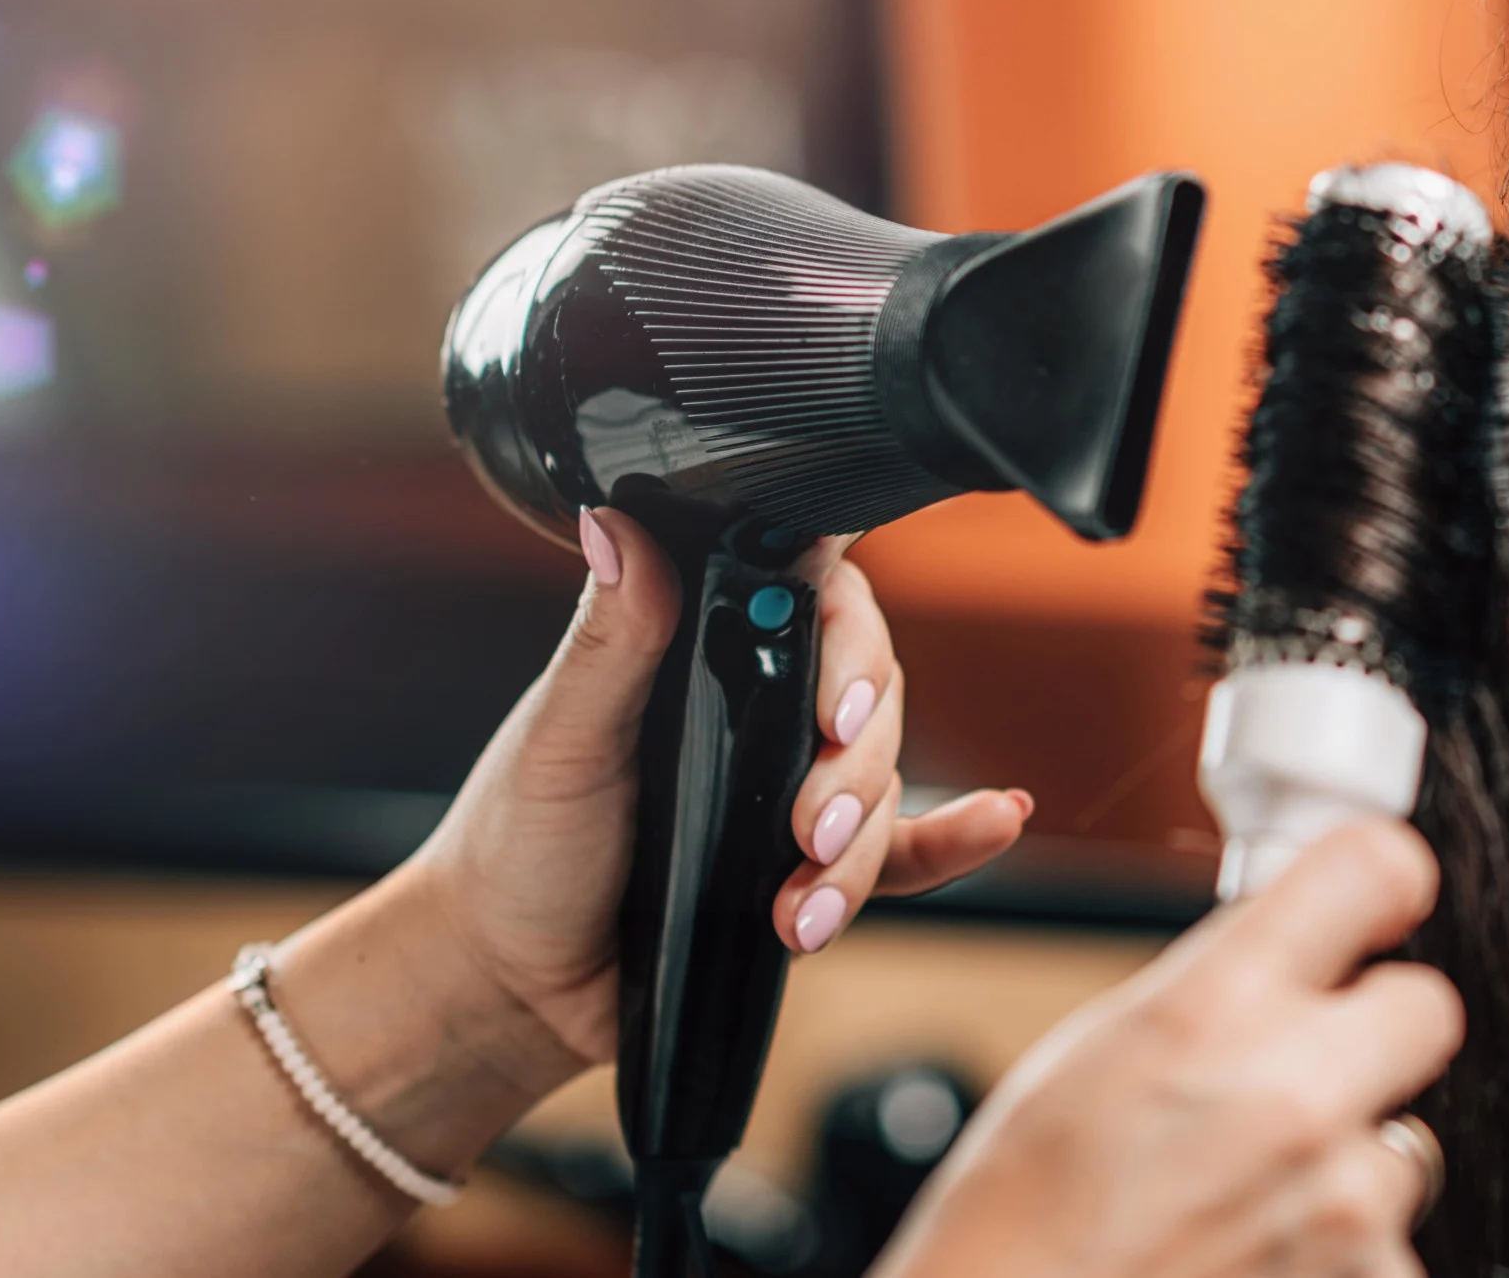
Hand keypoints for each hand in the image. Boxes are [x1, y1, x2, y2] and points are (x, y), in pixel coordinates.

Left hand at [394, 508, 1031, 1085]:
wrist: (512, 984)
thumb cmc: (519, 849)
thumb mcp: (561, 737)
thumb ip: (611, 639)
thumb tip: (615, 525)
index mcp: (706, 649)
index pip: (814, 597)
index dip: (848, 635)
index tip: (833, 701)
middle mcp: (762, 707)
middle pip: (870, 695)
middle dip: (854, 765)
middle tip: (808, 822)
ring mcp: (791, 788)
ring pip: (884, 783)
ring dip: (858, 847)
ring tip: (801, 905)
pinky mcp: (812, 869)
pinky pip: (909, 847)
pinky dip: (958, 837)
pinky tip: (996, 820)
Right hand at [873, 821, 1464, 1277]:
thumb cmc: (1016, 1224)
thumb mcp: (1091, 1056)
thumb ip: (1210, 988)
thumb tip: (1285, 947)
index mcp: (1213, 1008)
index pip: (1374, 868)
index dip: (1380, 883)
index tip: (1377, 902)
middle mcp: (1296, 1094)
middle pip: (1427, 1005)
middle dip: (1375, 1030)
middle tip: (1309, 1068)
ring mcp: (1344, 1201)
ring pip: (1407, 1143)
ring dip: (1349, 1162)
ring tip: (1246, 1197)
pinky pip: (1388, 1243)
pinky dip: (1337, 1252)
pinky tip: (1254, 1254)